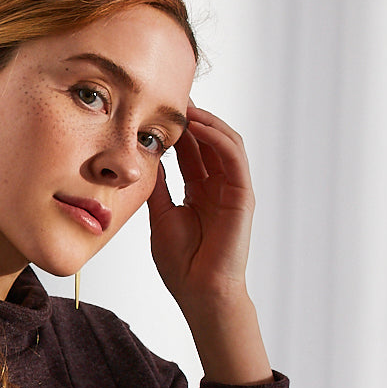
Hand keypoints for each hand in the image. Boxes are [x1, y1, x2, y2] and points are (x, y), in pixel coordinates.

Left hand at [146, 105, 272, 384]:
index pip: (190, 151)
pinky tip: (199, 127)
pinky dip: (218, 139)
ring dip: (206, 122)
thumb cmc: (181, 263)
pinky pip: (235, 159)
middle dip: (192, 117)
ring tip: (185, 105)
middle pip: (208, 141)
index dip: (176, 129)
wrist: (200, 292)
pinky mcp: (243, 196)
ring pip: (225, 143)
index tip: (155, 109)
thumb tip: (143, 159)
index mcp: (199, 190)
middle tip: (171, 95)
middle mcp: (218, 186)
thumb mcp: (160, 216)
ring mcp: (233, 189)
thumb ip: (157, 188)